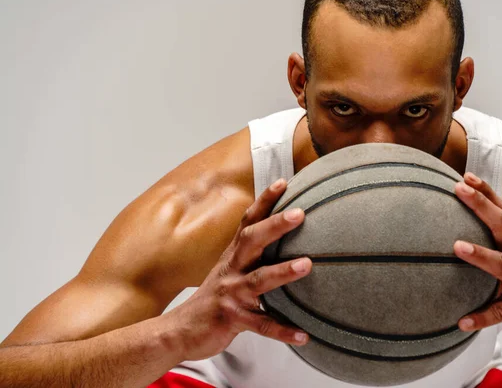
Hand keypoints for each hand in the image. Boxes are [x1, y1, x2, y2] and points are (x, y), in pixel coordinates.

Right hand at [165, 179, 311, 360]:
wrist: (179, 330)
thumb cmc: (212, 298)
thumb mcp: (229, 270)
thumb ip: (250, 255)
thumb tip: (277, 236)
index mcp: (233, 255)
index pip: (249, 222)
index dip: (265, 201)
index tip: (284, 182)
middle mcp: (232, 269)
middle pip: (252, 241)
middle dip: (275, 226)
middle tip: (300, 213)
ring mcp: (231, 294)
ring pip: (259, 280)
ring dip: (283, 272)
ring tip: (307, 264)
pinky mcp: (232, 319)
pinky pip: (261, 325)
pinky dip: (283, 330)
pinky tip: (303, 334)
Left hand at [453, 173, 501, 351]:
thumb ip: (494, 254)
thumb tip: (456, 243)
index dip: (486, 193)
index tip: (466, 177)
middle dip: (481, 205)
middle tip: (459, 188)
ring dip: (480, 255)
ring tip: (457, 246)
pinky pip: (501, 312)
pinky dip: (481, 316)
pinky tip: (462, 321)